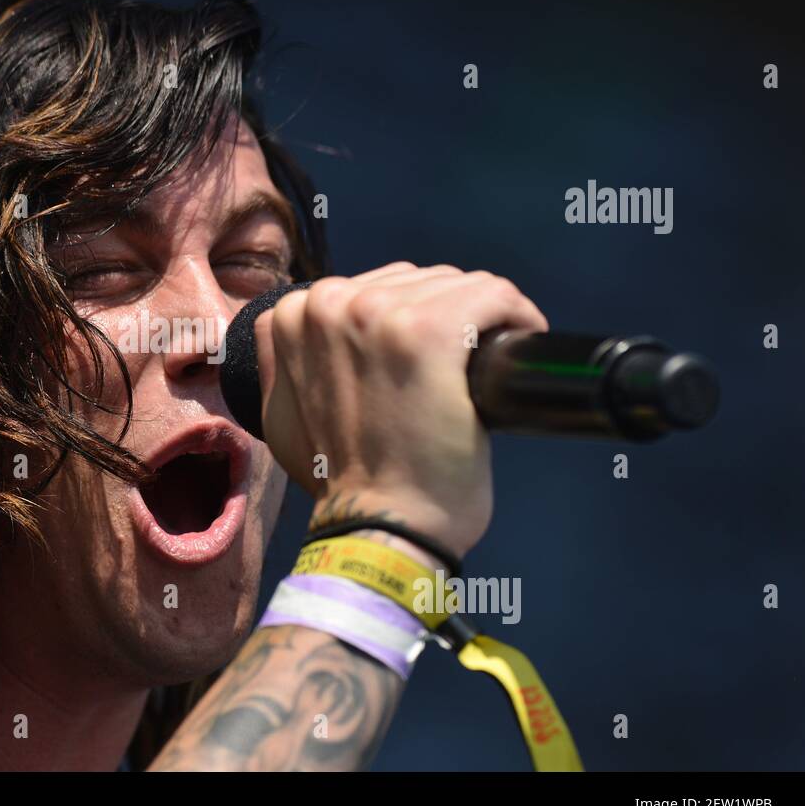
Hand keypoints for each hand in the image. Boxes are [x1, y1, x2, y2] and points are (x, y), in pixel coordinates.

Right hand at [254, 263, 548, 561]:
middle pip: (418, 281)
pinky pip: (493, 295)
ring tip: (486, 361)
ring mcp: (380, 315)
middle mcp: (330, 304)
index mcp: (293, 316)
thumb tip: (309, 344)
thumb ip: (287, 364)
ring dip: (481, 318)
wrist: (379, 525)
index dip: (411, 317)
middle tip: (460, 368)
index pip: (374, 287)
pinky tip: (520, 341)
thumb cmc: (341, 479)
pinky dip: (517, 315)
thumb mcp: (283, 413)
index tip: (433, 353)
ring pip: (458, 285)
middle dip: (446, 317)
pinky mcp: (431, 333)